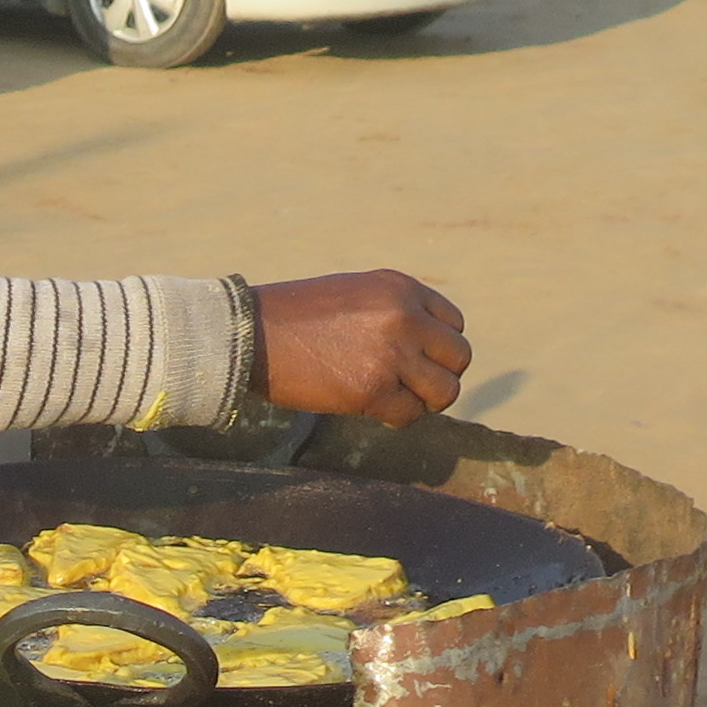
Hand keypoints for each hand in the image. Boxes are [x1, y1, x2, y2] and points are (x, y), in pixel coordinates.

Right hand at [254, 271, 472, 427]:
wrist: (248, 333)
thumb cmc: (292, 317)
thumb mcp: (353, 295)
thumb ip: (392, 312)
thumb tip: (422, 348)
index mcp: (400, 288)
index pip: (454, 323)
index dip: (437, 348)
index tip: (414, 360)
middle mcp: (403, 316)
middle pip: (459, 357)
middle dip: (438, 377)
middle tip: (410, 387)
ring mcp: (390, 352)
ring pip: (445, 390)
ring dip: (424, 402)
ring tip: (396, 400)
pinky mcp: (371, 388)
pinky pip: (409, 414)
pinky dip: (395, 418)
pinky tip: (371, 410)